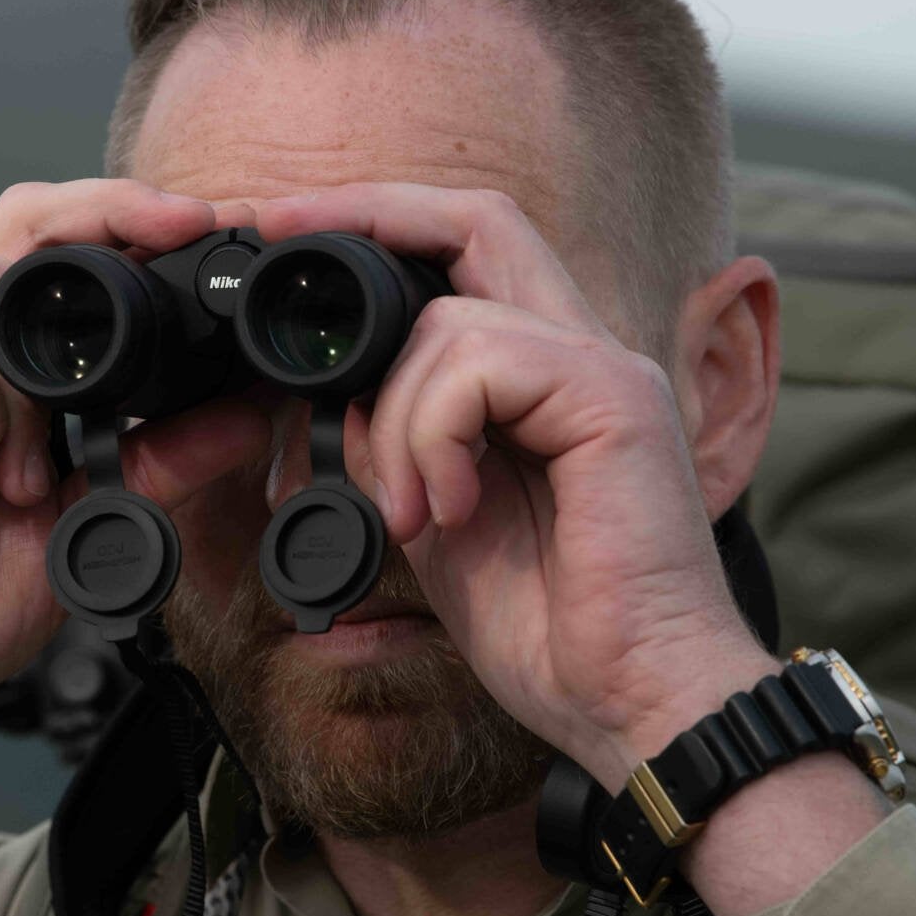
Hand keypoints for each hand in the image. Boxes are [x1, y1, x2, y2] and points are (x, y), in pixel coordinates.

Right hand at [0, 180, 270, 843]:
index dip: (132, 219)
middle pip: (18, 220)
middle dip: (106, 212)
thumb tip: (249, 415)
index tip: (216, 225)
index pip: (56, 249)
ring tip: (24, 484)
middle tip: (180, 230)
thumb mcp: (85, 530)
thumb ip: (154, 467)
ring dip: (32, 389)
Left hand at [252, 183, 778, 789]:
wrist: (636, 703)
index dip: (381, 222)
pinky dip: (433, 436)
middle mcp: (584, 353)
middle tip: (280, 230)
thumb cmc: (555, 629)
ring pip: (451, 320)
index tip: (286, 231)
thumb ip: (402, 445)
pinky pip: (481, 365)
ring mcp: (605, 371)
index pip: (470, 250)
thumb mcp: (441, 519)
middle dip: (368, 212)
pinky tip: (450, 511)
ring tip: (415, 512)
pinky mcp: (615, 401)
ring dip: (396, 420)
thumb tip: (342, 398)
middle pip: (479, 220)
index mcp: (546, 378)